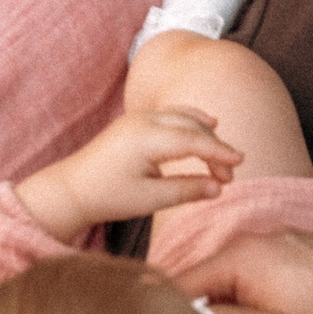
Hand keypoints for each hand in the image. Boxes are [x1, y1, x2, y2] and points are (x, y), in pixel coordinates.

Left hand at [16, 108, 242, 240]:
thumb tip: (218, 188)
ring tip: (222, 156)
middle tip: (230, 175)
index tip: (240, 163)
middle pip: (192, 125)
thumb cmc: (108, 196)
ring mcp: (139, 117)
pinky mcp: (136, 121)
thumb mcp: (150, 199)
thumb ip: (186, 191)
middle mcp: (144, 121)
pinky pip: (172, 114)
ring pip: (183, 116)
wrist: (72, 189)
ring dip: (205, 133)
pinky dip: (191, 120)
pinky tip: (207, 123)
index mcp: (146, 139)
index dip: (219, 151)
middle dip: (215, 147)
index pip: (194, 140)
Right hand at [173, 229, 312, 313]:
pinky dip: (250, 300)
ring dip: (225, 308)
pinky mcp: (303, 256)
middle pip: (203, 281)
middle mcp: (257, 241)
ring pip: (232, 280)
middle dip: (195, 313)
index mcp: (243, 254)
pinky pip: (258, 277)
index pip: (179, 286)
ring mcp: (282, 244)